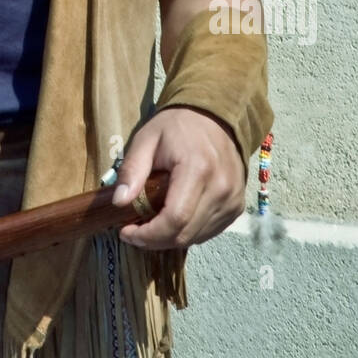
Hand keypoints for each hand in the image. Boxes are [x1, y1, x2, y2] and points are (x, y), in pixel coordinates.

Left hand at [111, 107, 246, 249]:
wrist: (216, 116)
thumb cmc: (177, 126)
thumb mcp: (147, 139)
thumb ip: (132, 170)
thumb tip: (119, 202)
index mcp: (198, 169)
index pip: (175, 219)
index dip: (149, 234)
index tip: (126, 232)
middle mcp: (221, 189)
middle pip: (185, 234)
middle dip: (155, 241)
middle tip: (134, 232)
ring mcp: (233, 200)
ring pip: (197, 237)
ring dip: (170, 239)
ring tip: (151, 226)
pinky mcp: (237, 206)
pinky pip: (209, 232)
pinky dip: (188, 233)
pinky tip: (173, 220)